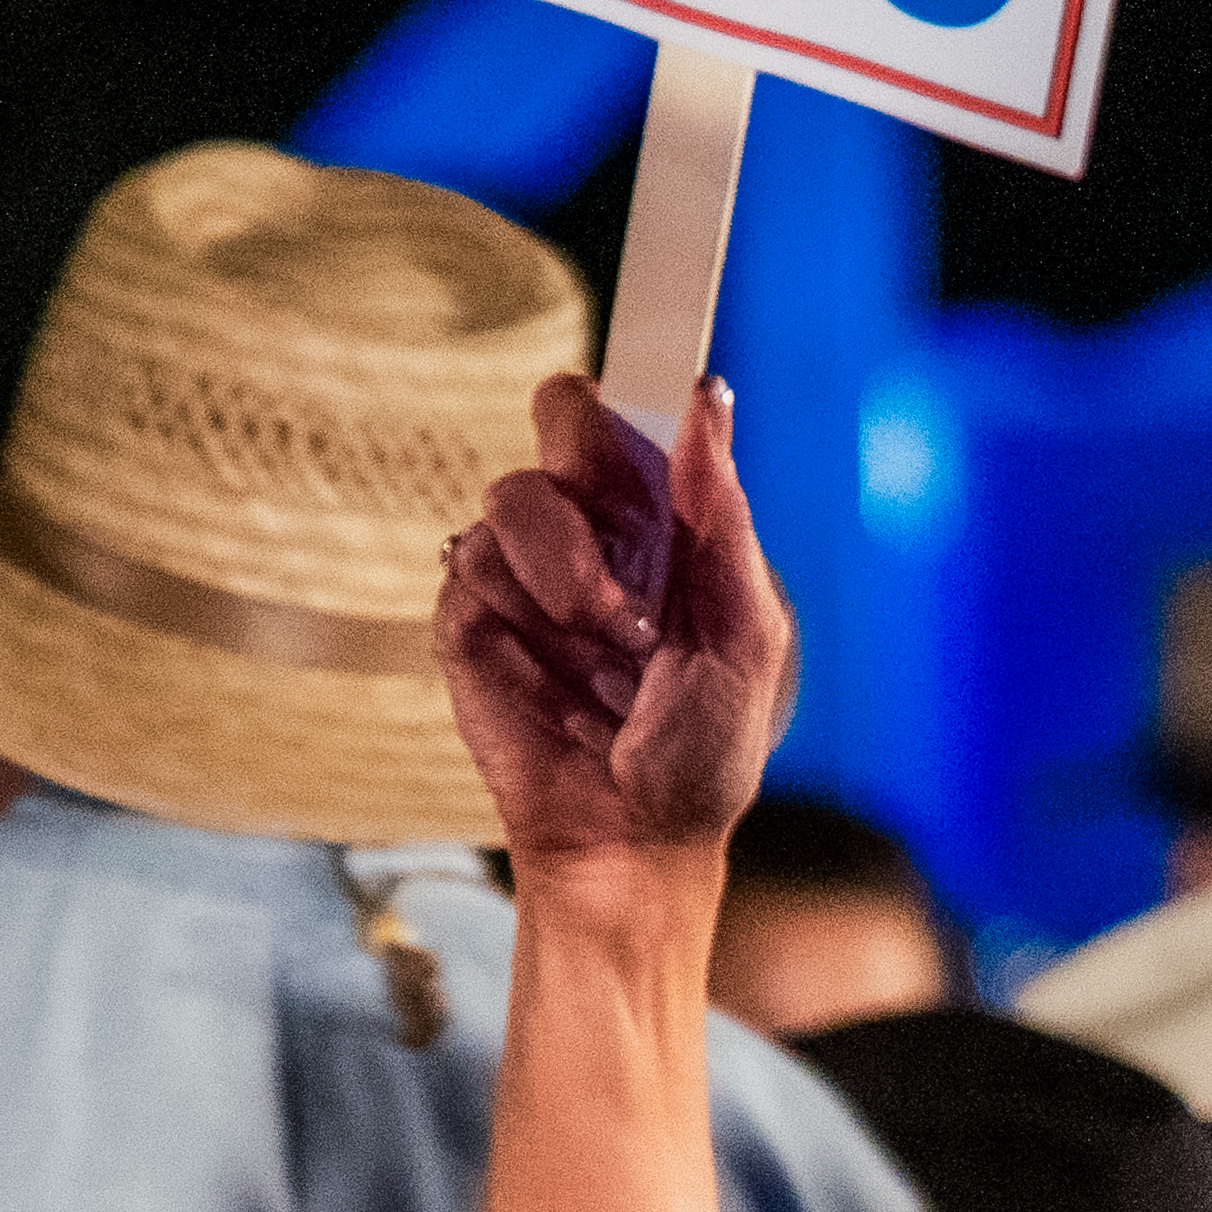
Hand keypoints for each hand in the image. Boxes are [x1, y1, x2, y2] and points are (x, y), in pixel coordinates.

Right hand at [440, 378, 789, 890]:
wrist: (635, 840)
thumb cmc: (704, 748)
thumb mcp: (744, 632)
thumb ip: (720, 516)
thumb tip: (708, 399)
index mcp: (666, 521)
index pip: (636, 415)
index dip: (634, 382)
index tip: (658, 370)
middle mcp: (593, 532)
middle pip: (559, 414)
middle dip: (584, 450)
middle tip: (616, 507)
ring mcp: (526, 575)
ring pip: (512, 495)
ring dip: (568, 564)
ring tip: (612, 638)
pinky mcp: (470, 621)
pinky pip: (466, 570)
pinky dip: (514, 610)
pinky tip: (553, 666)